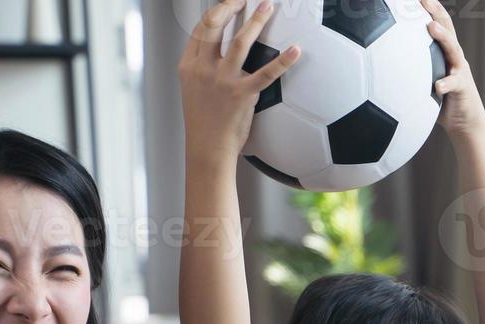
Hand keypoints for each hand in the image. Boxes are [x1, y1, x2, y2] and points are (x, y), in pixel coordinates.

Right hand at [179, 0, 299, 165]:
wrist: (207, 148)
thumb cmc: (204, 122)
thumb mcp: (193, 89)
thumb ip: (202, 68)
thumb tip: (216, 52)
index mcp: (189, 65)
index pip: (200, 29)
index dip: (216, 11)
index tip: (228, 3)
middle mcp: (203, 69)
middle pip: (215, 25)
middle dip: (230, 6)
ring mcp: (223, 80)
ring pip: (240, 41)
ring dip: (256, 21)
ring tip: (268, 7)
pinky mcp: (243, 94)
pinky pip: (267, 73)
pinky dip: (283, 61)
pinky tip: (295, 50)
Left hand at [421, 0, 484, 142]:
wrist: (464, 120)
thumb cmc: (439, 99)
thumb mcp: (423, 80)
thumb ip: (408, 69)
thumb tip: (376, 65)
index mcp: (443, 51)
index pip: (436, 22)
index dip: (427, 8)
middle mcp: (453, 55)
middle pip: (447, 27)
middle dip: (436, 11)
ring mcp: (459, 69)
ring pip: (453, 49)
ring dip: (443, 37)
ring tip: (432, 27)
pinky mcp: (462, 87)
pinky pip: (453, 84)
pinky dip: (445, 84)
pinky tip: (437, 86)